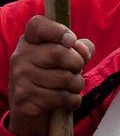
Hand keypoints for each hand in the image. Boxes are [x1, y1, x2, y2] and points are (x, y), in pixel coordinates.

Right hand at [7, 15, 93, 135]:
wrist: (30, 110)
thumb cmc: (52, 76)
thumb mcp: (65, 57)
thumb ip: (79, 48)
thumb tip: (84, 51)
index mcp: (29, 41)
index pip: (37, 25)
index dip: (58, 30)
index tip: (71, 40)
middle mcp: (20, 57)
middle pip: (60, 53)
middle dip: (78, 64)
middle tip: (76, 70)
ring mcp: (19, 79)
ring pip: (64, 78)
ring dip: (77, 84)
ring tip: (71, 86)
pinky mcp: (25, 100)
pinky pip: (62, 98)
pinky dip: (73, 100)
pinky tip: (67, 100)